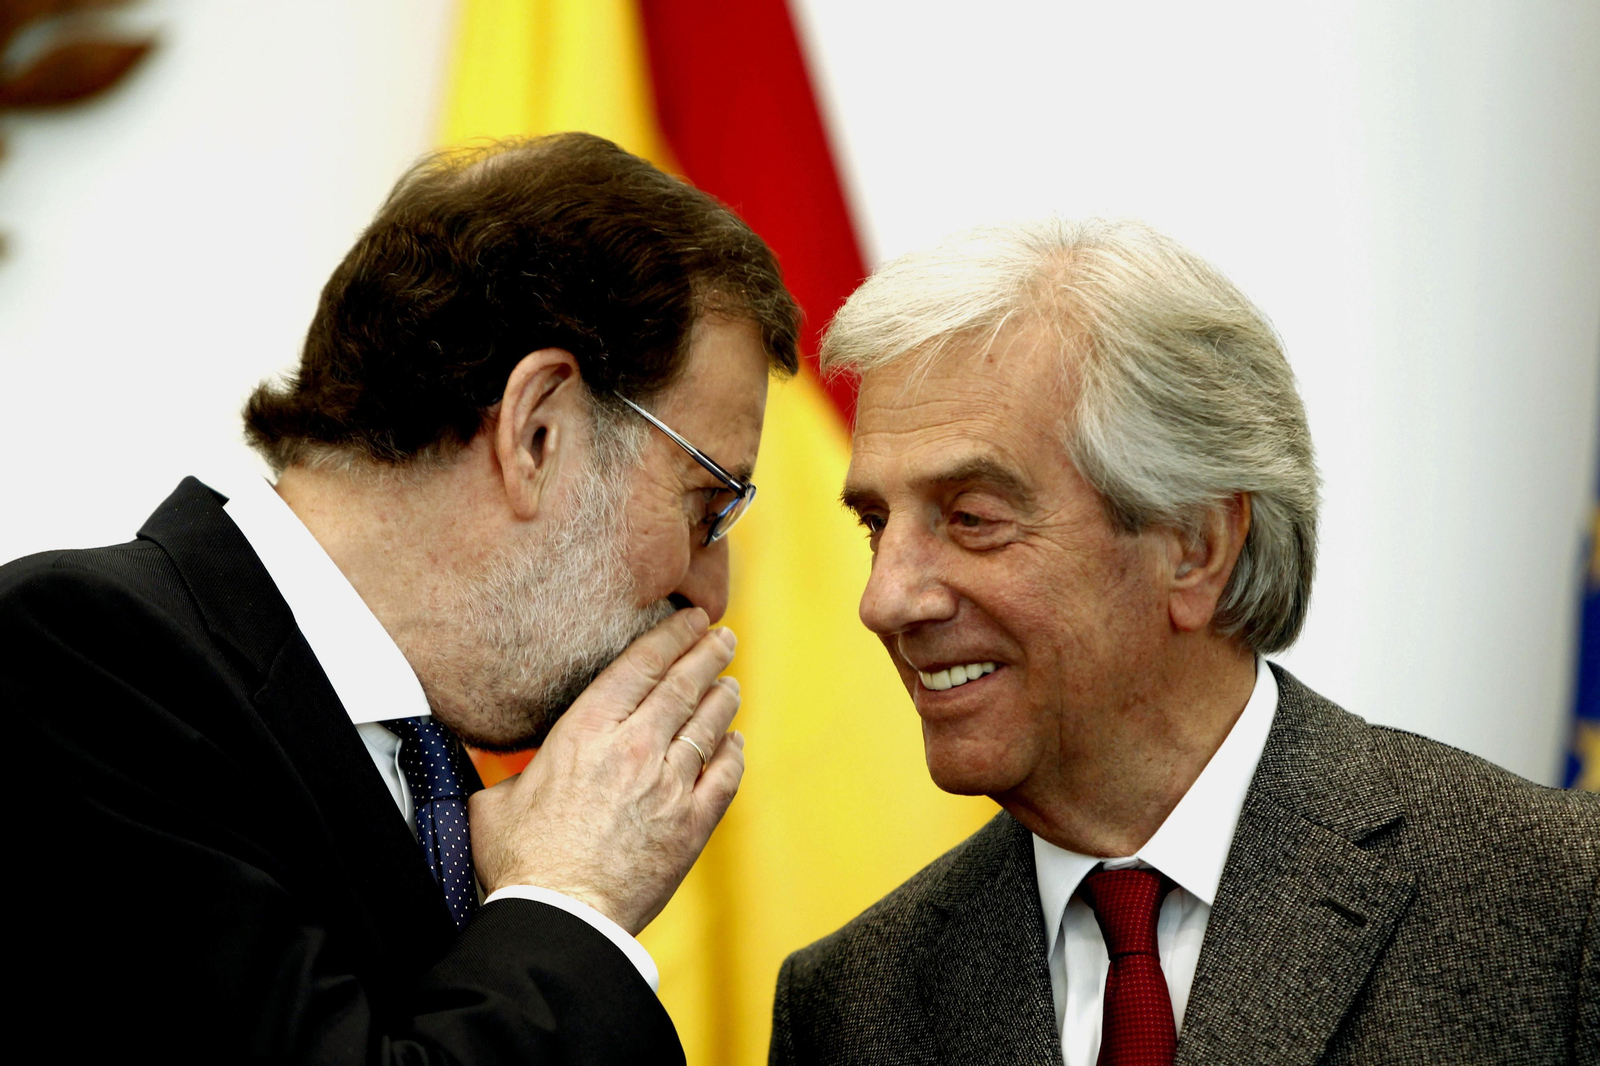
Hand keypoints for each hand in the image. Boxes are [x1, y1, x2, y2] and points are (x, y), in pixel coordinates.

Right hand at [468, 608, 744, 933]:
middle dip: (707, 655)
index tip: (691, 619)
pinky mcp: (692, 824)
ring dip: (723, 699)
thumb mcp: (496, 800)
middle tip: (723, 637)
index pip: (640, 665)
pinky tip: (735, 743)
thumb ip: (508, 771)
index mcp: (587, 731)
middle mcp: (635, 747)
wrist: (561, 916)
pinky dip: (733, 754)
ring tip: (730, 683)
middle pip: (682, 685)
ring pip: (708, 726)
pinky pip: (725, 777)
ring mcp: (670, 785)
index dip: (671, 636)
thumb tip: (494, 765)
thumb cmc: (520, 863)